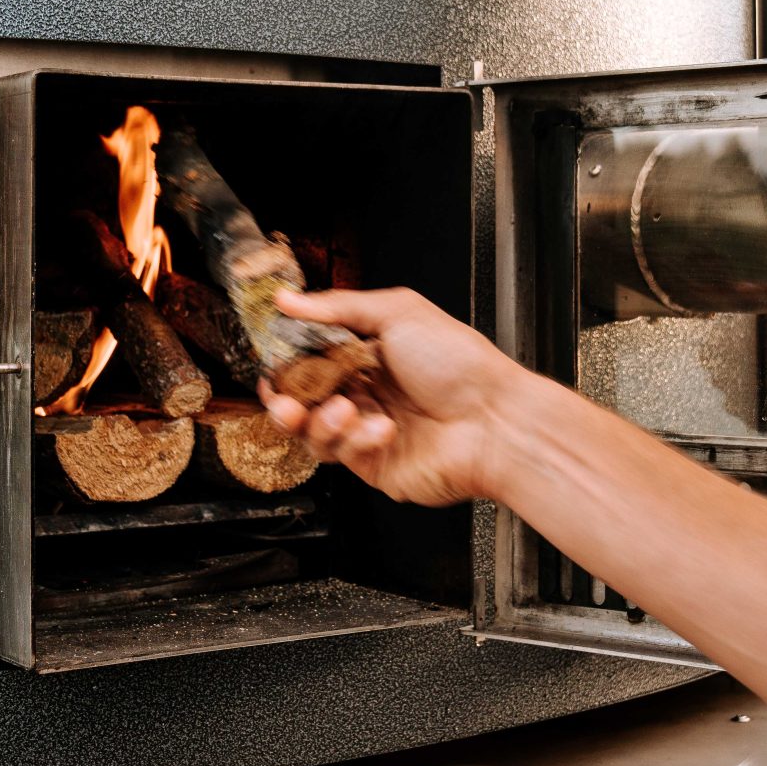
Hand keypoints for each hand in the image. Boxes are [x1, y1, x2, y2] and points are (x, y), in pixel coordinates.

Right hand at [259, 288, 529, 506]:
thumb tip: (288, 299)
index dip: (287, 364)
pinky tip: (381, 428)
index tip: (270, 361)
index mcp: (368, 356)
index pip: (311, 361)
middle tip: (281, 398)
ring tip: (342, 409)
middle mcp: (366, 394)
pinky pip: (343, 456)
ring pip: (314, 434)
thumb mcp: (398, 313)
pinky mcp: (375, 466)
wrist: (496, 419)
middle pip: (304, 402)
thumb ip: (338, 307)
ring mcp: (369, 433)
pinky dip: (355, 440)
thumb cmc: (460, 363)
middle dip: (286, 401)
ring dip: (318, 421)